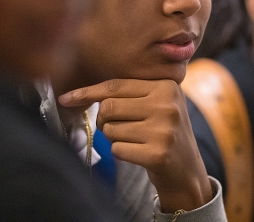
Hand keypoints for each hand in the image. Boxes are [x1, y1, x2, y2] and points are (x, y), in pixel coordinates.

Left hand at [58, 79, 212, 211]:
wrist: (187, 168)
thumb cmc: (163, 130)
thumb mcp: (157, 103)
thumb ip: (129, 93)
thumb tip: (79, 93)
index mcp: (166, 85)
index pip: (116, 85)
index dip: (88, 92)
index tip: (66, 98)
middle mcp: (167, 104)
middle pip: (109, 107)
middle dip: (104, 120)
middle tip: (116, 127)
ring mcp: (164, 129)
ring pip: (110, 129)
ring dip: (114, 137)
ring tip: (136, 140)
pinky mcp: (158, 154)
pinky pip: (117, 149)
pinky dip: (121, 152)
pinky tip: (139, 153)